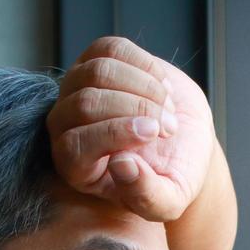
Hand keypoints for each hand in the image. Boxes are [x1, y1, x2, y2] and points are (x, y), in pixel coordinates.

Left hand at [46, 36, 216, 222]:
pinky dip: (145, 66)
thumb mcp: (168, 201)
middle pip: (86, 102)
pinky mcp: (96, 59)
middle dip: (137, 109)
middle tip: (169, 127)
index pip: (74, 144)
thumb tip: (122, 165)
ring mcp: (76, 87)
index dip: (114, 134)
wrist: (184, 144)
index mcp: (74, 165)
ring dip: (144, 87)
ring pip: (98, 71)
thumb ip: (147, 196)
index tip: (154, 134)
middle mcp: (65, 124)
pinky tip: (162, 87)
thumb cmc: (171, 176)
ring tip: (168, 108)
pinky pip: (112, 49)